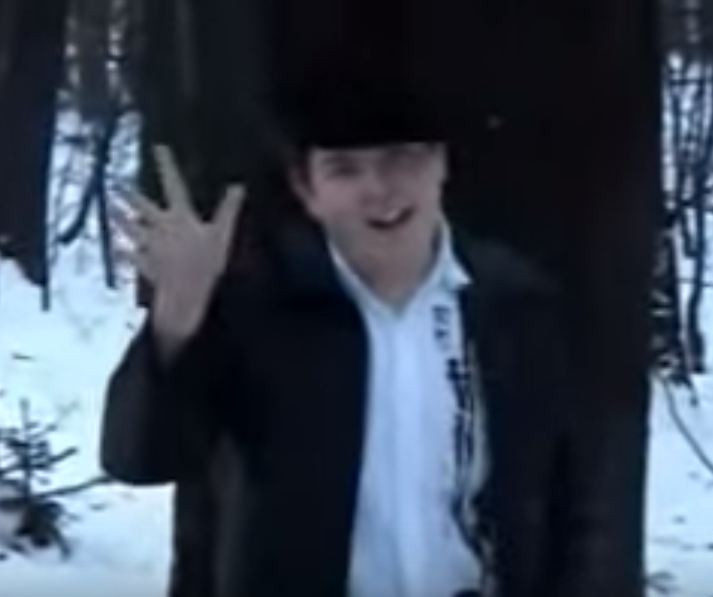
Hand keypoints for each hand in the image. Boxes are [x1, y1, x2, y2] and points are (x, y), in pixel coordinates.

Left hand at [112, 144, 245, 342]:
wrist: (186, 295)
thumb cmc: (207, 264)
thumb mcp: (224, 235)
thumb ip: (229, 209)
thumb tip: (238, 186)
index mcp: (180, 217)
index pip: (173, 185)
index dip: (166, 165)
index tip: (159, 148)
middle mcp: (160, 228)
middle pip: (143, 207)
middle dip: (131, 196)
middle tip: (118, 185)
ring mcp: (150, 247)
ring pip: (131, 229)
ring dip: (121, 220)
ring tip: (111, 210)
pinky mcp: (146, 266)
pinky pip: (131, 257)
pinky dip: (123, 252)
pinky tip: (116, 248)